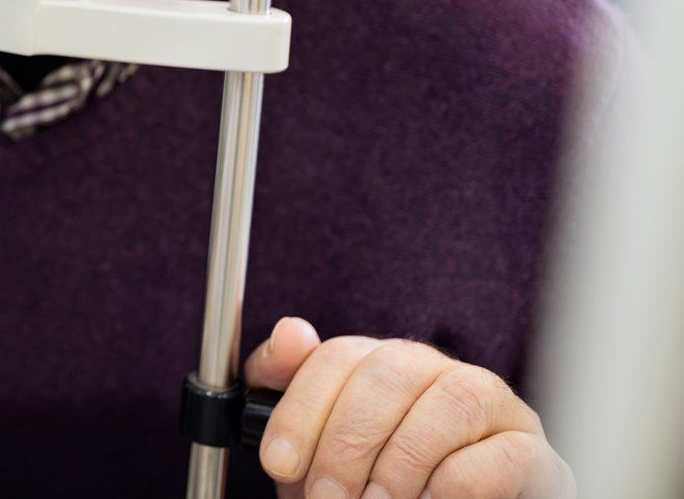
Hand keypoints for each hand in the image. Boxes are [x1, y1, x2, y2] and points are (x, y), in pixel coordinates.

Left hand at [243, 317, 573, 498]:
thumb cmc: (379, 492)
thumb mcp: (322, 452)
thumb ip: (294, 390)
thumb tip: (291, 332)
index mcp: (387, 366)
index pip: (341, 356)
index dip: (303, 409)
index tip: (279, 463)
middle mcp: (442, 374)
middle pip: (392, 371)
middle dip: (347, 442)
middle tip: (327, 497)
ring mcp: (496, 409)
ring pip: (453, 401)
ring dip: (401, 464)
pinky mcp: (536, 455)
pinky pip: (502, 455)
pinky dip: (455, 486)